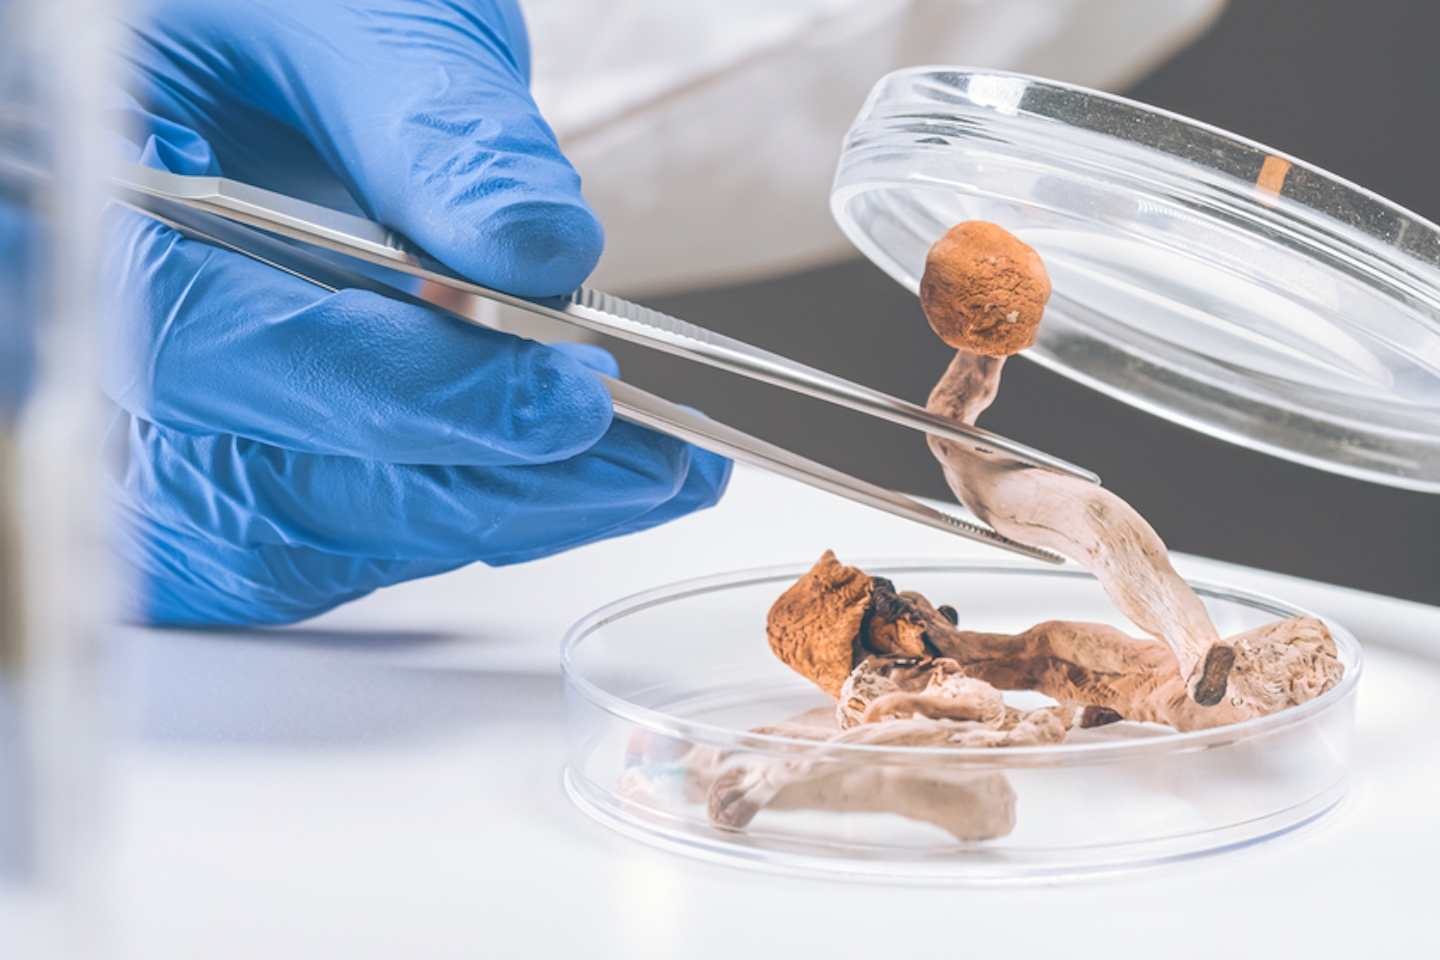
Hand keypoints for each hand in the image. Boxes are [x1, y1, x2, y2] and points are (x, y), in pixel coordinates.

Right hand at [107, 0, 728, 625]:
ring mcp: (170, 408)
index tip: (563, 404)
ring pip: (312, 527)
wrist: (257, 42)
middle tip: (654, 463)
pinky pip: (332, 521)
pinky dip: (461, 504)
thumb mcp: (348, 19)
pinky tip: (571, 473)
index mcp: (81, 213)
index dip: (399, 396)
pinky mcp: (240, 440)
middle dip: (484, 482)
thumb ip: (432, 132)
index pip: (214, 352)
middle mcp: (97, 342)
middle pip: (271, 478)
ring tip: (650, 471)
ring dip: (495, 512)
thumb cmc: (265, 6)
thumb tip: (539, 252)